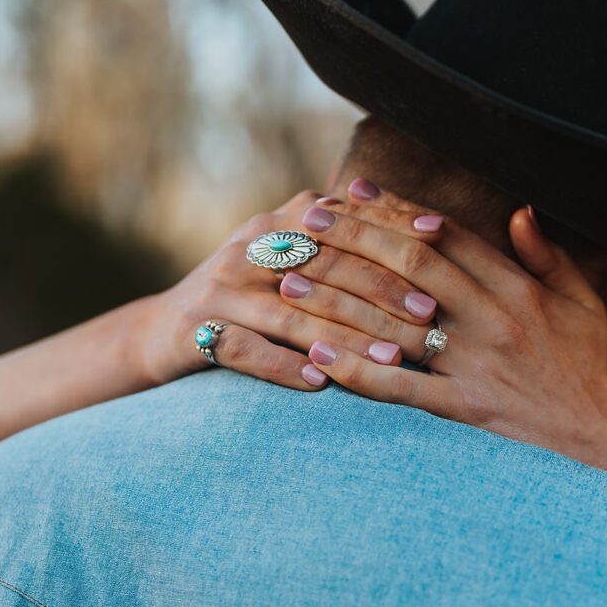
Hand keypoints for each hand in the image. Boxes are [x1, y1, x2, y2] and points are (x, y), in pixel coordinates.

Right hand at [136, 188, 446, 389]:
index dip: (395, 237)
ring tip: (393, 360)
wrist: (163, 329)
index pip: (346, 224)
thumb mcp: (291, 255)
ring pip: (293, 313)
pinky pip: (246, 350)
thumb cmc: (249, 295)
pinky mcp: (198, 328)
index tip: (443, 257)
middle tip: (430, 319)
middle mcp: (251, 246)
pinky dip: (283, 367)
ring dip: (346, 338)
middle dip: (383, 294)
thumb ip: (344, 236)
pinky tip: (319, 384)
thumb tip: (425, 223)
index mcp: (280, 222)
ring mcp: (222, 287)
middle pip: (327, 267)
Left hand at [296, 181, 606, 482]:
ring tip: (289, 279)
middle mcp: (492, 320)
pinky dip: (356, 370)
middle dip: (357, 237)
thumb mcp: (581, 303)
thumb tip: (520, 209)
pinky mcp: (463, 409)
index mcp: (518, 289)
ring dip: (338, 298)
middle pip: (413, 265)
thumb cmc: (583, 370)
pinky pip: (402, 388)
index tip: (357, 190)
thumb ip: (548, 256)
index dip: (399, 208)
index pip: (448, 236)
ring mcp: (475, 365)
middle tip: (309, 220)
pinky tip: (314, 355)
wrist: (598, 446)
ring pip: (395, 322)